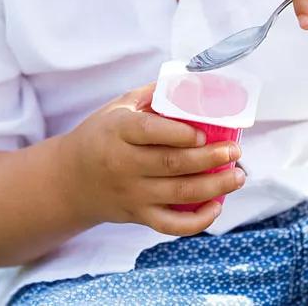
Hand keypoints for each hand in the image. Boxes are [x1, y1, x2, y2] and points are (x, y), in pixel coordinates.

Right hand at [60, 83, 244, 236]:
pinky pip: (170, 225)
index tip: (203, 134)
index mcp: (118, 131)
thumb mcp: (118, 107)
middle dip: (209, 159)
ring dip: (214, 187)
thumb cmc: (102, 135)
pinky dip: (196, 222)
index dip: (180, 134)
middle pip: (171, 164)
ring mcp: (132, 193)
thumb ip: (154, 94)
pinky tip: (216, 207)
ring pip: (178, 194)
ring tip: (237, 176)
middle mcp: (123, 164)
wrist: (69, 180)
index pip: (150, 132)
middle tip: (235, 151)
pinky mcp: (138, 215)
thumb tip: (195, 81)